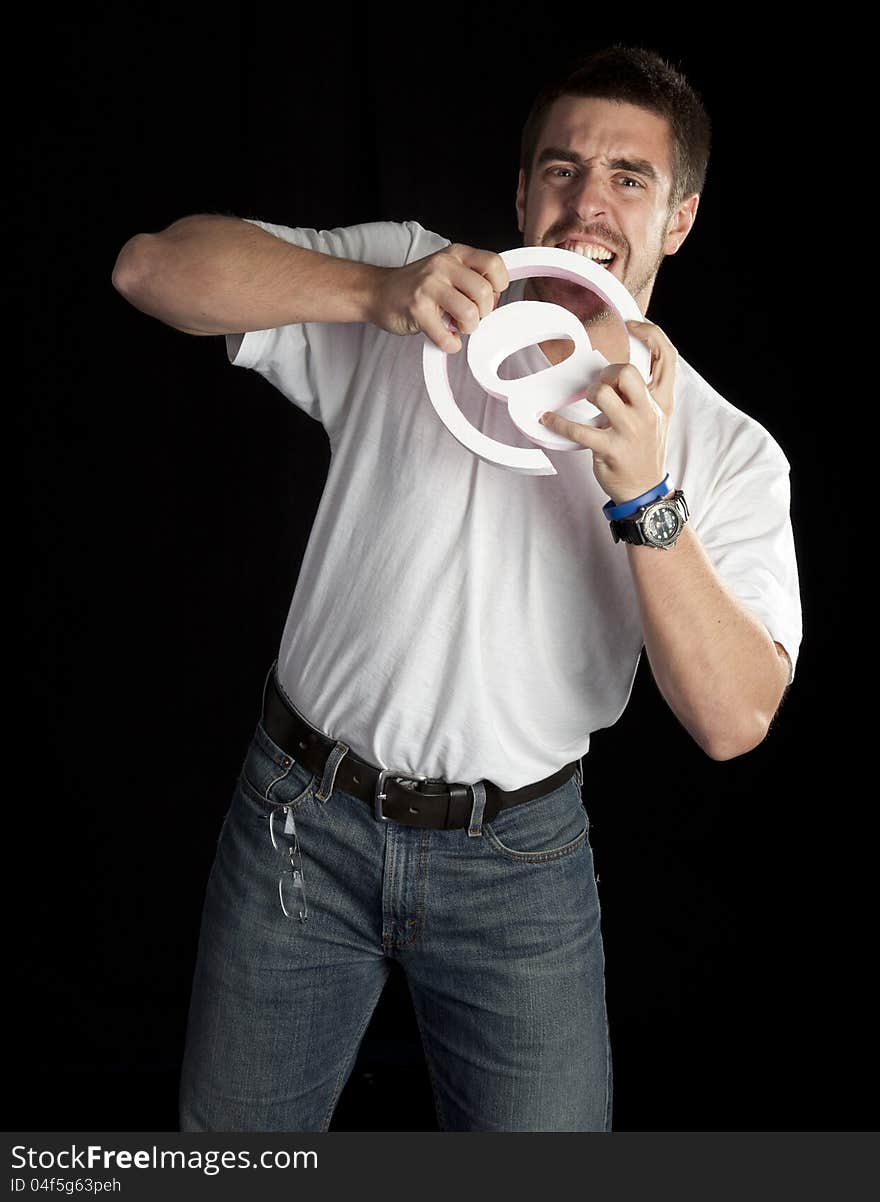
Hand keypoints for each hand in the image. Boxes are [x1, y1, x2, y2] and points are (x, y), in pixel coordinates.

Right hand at [369, 243, 509, 353]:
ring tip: (457, 326)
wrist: (377, 292)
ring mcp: (429, 287)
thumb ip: (471, 278)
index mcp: (456, 254)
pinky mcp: (417, 310)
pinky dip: (450, 344)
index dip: (498, 286)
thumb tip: (495, 301)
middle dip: (483, 313)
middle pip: (485, 293)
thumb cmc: (417, 286)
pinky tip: (445, 338)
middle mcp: (443, 265)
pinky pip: (447, 337)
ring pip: (470, 313)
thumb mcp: (447, 270)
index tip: (486, 297)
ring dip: (468, 328)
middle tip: (469, 316)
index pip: (495, 264)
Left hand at [539, 319, 676, 504]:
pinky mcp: (610, 449)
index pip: (667, 356)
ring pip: (602, 394)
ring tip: (587, 403)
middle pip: (627, 372)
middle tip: (601, 384)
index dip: (652, 333)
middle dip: (608, 372)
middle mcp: (649, 412)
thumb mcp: (657, 418)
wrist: (646, 490)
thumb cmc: (644, 450)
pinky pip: (578, 430)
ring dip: (589, 394)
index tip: (632, 325)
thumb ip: (645, 392)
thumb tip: (617, 369)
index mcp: (662, 401)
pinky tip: (547, 419)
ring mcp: (630, 431)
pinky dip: (557, 423)